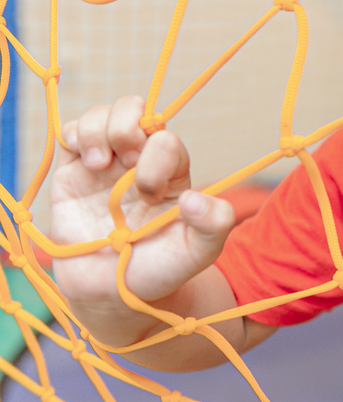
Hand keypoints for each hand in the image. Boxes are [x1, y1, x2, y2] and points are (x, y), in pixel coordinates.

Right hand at [50, 97, 234, 343]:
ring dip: (98, 128)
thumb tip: (195, 197)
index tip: (149, 194)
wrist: (112, 291)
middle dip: (127, 125)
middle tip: (126, 160)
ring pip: (101, 115)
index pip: (166, 140)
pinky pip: (69, 133)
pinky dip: (73, 133)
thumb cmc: (159, 269)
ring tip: (98, 163)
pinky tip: (83, 161)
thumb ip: (213, 226)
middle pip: (135, 110)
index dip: (157, 158)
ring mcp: (106, 164)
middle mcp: (139, 160)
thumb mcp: (197, 254)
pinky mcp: (72, 172)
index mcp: (171, 171)